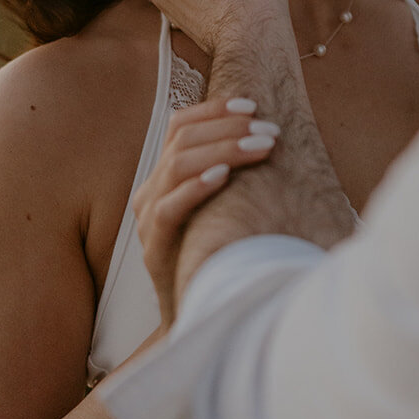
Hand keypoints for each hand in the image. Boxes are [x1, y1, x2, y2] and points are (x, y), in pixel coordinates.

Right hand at [132, 95, 280, 325]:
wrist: (201, 315)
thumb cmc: (220, 255)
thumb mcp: (222, 206)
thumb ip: (232, 173)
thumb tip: (270, 132)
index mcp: (164, 177)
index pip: (178, 125)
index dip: (213, 109)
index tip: (252, 103)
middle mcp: (150, 192)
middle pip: (182, 140)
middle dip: (229, 128)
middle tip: (269, 130)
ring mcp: (148, 221)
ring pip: (177, 165)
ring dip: (224, 150)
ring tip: (262, 146)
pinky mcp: (155, 250)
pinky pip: (169, 209)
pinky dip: (196, 187)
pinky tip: (225, 176)